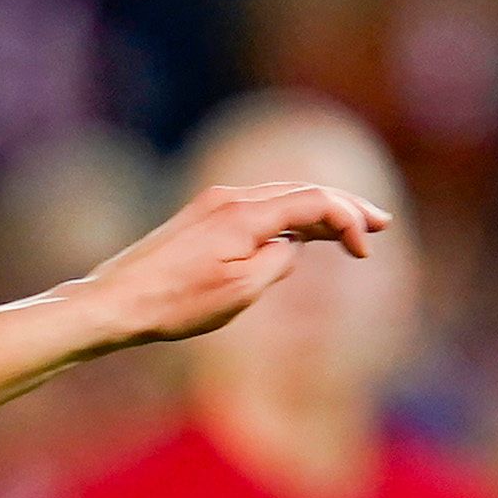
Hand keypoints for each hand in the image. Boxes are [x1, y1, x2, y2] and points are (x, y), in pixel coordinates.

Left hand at [78, 177, 391, 349]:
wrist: (115, 303)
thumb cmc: (175, 304)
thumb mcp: (241, 290)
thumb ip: (279, 260)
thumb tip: (291, 246)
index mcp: (244, 212)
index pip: (314, 200)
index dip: (348, 219)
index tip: (367, 250)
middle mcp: (230, 199)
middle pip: (301, 192)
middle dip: (344, 207)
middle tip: (381, 223)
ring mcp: (213, 206)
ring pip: (280, 200)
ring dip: (317, 214)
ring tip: (349, 231)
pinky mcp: (201, 220)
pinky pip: (257, 212)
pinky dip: (287, 221)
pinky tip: (300, 239)